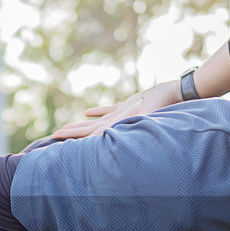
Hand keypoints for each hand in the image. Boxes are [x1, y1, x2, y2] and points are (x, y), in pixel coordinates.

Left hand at [50, 83, 177, 140]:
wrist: (175, 93)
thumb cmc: (161, 102)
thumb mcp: (144, 113)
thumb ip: (128, 123)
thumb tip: (109, 133)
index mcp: (118, 125)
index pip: (92, 133)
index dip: (75, 135)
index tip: (59, 138)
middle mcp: (118, 122)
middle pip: (90, 129)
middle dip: (72, 133)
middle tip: (53, 135)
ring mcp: (123, 116)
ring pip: (98, 122)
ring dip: (82, 125)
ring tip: (66, 127)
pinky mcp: (129, 107)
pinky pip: (109, 111)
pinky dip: (98, 112)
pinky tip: (87, 112)